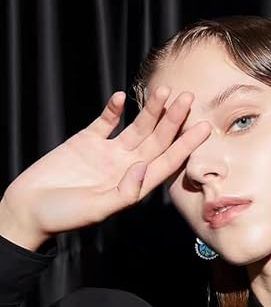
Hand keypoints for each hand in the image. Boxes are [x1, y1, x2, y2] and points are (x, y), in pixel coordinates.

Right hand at [0, 86, 210, 250]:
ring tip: (163, 90)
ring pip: (135, 127)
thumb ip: (124, 192)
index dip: (186, 145)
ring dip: (150, 110)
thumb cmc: (63, 216)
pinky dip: (114, 109)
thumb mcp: (97, 209)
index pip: (167, 162)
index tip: (204, 127)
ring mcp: (107, 153)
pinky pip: (105, 122)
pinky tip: (122, 96)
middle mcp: (126, 167)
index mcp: (133, 186)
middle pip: (156, 140)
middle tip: (188, 98)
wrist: (28, 208)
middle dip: (173, 120)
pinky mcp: (86, 141)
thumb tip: (144, 168)